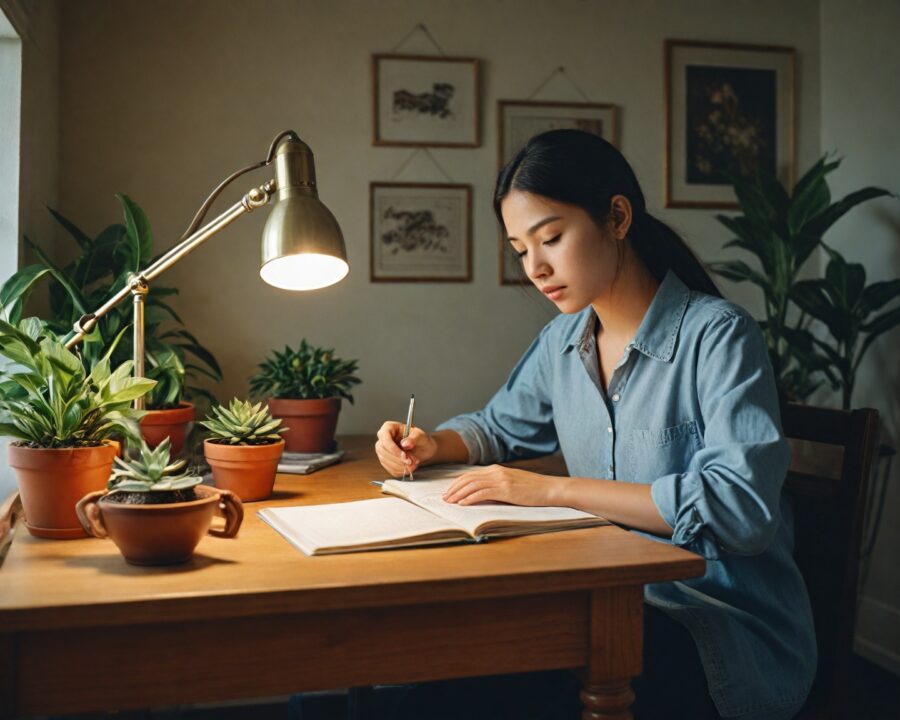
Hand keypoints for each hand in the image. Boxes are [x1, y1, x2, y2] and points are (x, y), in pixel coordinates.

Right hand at [375, 421, 437, 477]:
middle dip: (397, 459)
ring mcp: (383, 451)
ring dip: (400, 466)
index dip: (393, 449)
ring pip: (385, 461)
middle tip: (411, 462)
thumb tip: (405, 443)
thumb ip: (414, 438)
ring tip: (413, 464)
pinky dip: (400, 470)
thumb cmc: (420, 439)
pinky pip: (389, 468)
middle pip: (383, 450)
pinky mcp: (386, 461)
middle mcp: (383, 438)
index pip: (385, 438)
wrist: (423, 449)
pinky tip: (409, 468)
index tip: (404, 455)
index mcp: (389, 428)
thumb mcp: (420, 436)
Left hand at [442, 465, 563, 506]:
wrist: (550, 488)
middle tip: (444, 498)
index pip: (470, 475)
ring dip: (458, 494)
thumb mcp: (511, 484)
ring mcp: (501, 479)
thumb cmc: (532, 489)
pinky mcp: (505, 489)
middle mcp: (496, 471)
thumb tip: (480, 496)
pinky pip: (482, 493)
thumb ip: (496, 486)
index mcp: (496, 469)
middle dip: (454, 488)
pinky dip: (470, 498)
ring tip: (449, 502)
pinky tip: (462, 504)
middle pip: (468, 478)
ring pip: (472, 485)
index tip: (449, 492)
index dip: (457, 483)